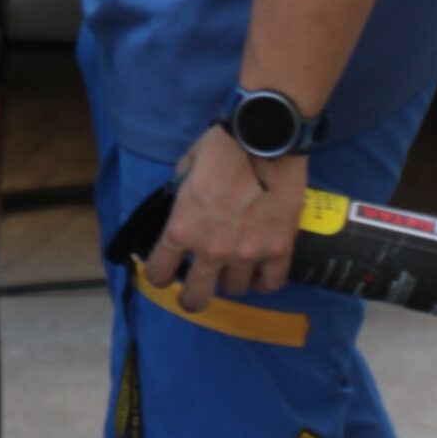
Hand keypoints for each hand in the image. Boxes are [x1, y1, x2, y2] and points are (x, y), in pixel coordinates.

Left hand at [143, 126, 306, 312]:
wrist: (266, 138)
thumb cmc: (221, 147)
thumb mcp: (186, 168)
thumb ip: (180, 196)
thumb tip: (181, 210)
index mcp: (183, 229)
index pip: (158, 273)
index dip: (158, 273)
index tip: (164, 270)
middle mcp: (212, 249)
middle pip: (196, 299)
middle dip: (191, 297)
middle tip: (195, 287)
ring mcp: (248, 253)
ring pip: (235, 290)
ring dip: (231, 278)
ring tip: (234, 263)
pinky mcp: (279, 249)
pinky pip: (271, 283)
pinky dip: (264, 280)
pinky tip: (260, 269)